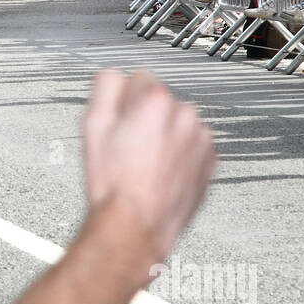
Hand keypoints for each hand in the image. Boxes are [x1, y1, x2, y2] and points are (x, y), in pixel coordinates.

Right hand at [83, 70, 214, 260]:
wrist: (136, 226)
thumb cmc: (115, 186)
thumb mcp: (92, 126)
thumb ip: (106, 87)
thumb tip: (116, 76)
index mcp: (157, 101)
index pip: (139, 78)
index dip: (124, 101)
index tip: (120, 121)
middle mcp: (185, 116)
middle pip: (161, 102)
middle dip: (147, 117)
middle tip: (129, 147)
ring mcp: (201, 140)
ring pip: (178, 124)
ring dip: (165, 136)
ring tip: (145, 163)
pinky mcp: (210, 162)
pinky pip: (192, 147)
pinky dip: (180, 155)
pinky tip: (160, 173)